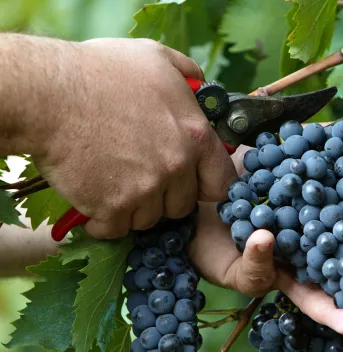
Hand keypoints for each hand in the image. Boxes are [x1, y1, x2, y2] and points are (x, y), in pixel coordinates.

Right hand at [30, 38, 236, 238]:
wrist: (47, 94)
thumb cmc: (101, 71)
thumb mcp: (156, 58)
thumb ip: (189, 75)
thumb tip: (202, 88)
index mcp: (194, 135)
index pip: (221, 181)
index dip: (207, 185)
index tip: (192, 183)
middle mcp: (175, 166)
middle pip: (183, 204)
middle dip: (165, 196)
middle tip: (142, 177)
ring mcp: (145, 190)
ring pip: (150, 218)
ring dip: (135, 207)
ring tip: (114, 182)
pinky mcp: (113, 207)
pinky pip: (117, 229)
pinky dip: (105, 221)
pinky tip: (95, 201)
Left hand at [188, 142, 342, 336]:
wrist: (194, 181)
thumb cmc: (242, 166)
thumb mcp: (282, 147)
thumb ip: (317, 142)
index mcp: (314, 220)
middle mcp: (300, 248)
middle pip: (340, 268)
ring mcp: (273, 265)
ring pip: (305, 293)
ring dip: (330, 307)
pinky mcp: (241, 273)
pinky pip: (253, 273)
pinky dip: (260, 255)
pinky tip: (266, 239)